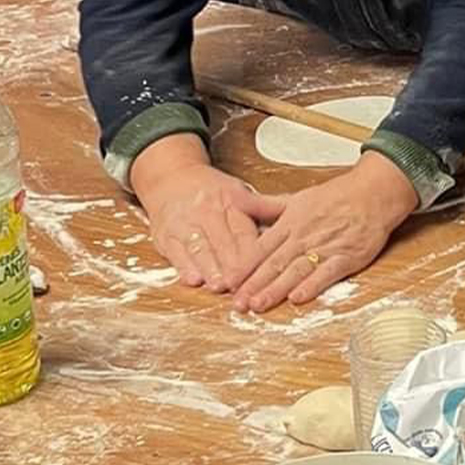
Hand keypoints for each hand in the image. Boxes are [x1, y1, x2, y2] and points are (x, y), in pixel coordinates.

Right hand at [133, 137, 283, 292]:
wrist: (171, 179)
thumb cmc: (212, 192)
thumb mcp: (241, 192)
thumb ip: (266, 207)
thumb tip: (299, 212)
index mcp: (230, 202)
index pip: (244, 231)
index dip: (252, 253)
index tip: (263, 269)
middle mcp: (206, 212)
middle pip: (222, 242)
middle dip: (231, 266)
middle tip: (241, 285)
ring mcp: (184, 224)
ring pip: (199, 248)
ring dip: (209, 269)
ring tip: (218, 286)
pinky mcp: (165, 235)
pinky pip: (175, 252)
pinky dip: (183, 266)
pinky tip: (192, 279)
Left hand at [233, 154, 417, 311]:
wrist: (374, 193)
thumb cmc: (337, 196)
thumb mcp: (297, 197)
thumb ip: (267, 206)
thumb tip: (236, 202)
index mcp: (290, 223)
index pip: (260, 249)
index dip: (243, 267)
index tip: (228, 283)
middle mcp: (303, 237)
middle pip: (273, 264)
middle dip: (253, 285)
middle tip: (237, 304)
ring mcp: (325, 247)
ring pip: (295, 271)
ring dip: (276, 289)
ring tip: (259, 304)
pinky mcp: (347, 257)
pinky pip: (327, 273)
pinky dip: (312, 286)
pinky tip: (298, 298)